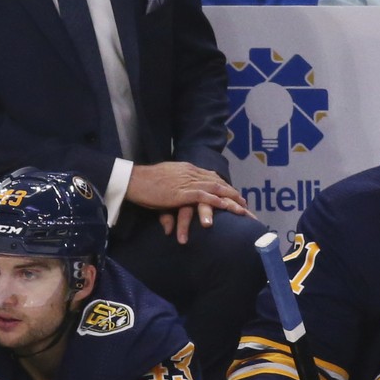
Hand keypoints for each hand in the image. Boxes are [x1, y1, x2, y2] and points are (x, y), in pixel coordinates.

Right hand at [128, 162, 249, 243]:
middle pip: (218, 183)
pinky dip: (218, 202)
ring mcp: (187, 182)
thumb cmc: (145, 183)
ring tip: (243, 209)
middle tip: (245, 205)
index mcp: (187, 169)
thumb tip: (179, 196)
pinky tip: (227, 208)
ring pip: (216, 189)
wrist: (134, 181)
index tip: (235, 195)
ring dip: (231, 200)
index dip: (225, 186)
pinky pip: (205, 197)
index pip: (211, 177)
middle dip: (233, 194)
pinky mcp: (182, 193)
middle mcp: (191, 173)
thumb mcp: (165, 182)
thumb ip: (175, 188)